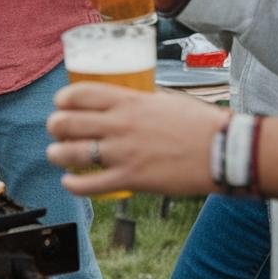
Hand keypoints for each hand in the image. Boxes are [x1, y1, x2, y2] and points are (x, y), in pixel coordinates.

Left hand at [46, 83, 228, 197]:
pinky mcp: (132, 179)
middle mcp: (120, 124)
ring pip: (73, 152)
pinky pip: (91, 184)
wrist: (222, 150)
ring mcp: (124, 152)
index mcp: (128, 101)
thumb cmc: (198, 123)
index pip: (80, 94)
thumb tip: (127, 102)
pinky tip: (69, 183)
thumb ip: (140, 101)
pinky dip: (73, 185)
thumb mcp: (163, 100)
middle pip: (68, 122)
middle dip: (54, 127)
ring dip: (57, 154)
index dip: (63, 99)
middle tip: (55, 131)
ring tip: (56, 155)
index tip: (60, 104)